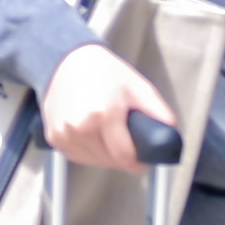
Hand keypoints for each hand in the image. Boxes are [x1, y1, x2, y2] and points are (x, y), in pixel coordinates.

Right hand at [41, 43, 175, 169]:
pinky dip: (89, 153)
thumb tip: (170, 137)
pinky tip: (94, 136)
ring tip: (110, 136)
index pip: (124, 157)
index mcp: (103, 114)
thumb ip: (158, 113)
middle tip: (128, 142)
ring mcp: (64, 134)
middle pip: (109, 162)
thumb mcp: (138, 87)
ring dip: (106, 156)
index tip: (143, 160)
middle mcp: (80, 127)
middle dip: (123, 157)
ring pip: (94, 162)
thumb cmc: (104, 72)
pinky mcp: (54, 137)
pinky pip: (78, 157)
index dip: (138, 162)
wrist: (67, 61)